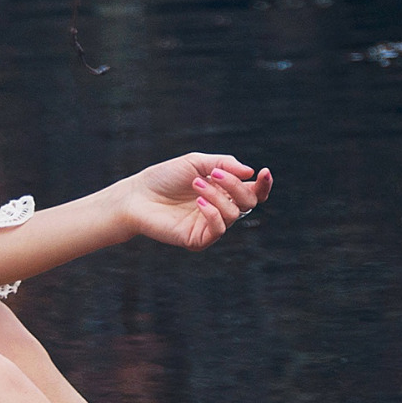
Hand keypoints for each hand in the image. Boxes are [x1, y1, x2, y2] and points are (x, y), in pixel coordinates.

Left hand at [109, 153, 272, 250]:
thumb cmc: (165, 177)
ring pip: (234, 214)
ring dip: (218, 196)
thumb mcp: (196, 163)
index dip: (263, 185)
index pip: (253, 192)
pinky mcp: (198, 239)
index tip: (264, 172)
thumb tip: (251, 173)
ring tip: (196, 185)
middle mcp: (220, 209)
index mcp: (223, 192)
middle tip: (213, 175)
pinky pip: (219, 230)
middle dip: (235, 186)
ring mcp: (210, 225)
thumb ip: (224, 164)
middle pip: (248, 202)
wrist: (137, 195)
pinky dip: (213, 214)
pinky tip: (198, 203)